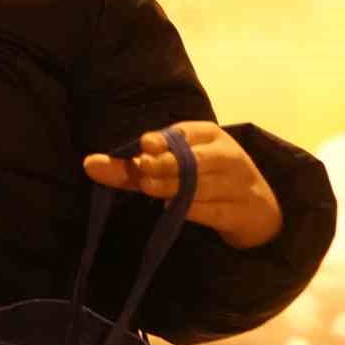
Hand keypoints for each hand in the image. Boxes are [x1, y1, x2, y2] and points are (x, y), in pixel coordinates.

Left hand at [83, 122, 282, 248]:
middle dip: (165, 167)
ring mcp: (236, 183)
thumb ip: (132, 167)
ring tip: (152, 190)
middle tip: (143, 174)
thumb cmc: (204, 177)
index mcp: (207, 134)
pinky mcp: (240, 211)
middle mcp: (225, 155)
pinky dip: (190, 210)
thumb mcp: (174, 164)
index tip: (145, 147)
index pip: (185, 133)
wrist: (256, 207)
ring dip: (171, 189)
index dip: (163, 141)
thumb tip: (89, 164)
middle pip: (192, 160)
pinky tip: (175, 208)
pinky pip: (210, 210)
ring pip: (198, 186)